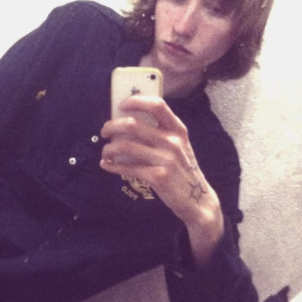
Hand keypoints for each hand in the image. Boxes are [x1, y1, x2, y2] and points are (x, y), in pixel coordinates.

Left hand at [100, 95, 223, 264]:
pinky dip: (113, 166)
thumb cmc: (182, 170)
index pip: (157, 105)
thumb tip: (127, 123)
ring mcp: (166, 160)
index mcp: (178, 130)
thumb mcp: (178, 147)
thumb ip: (160, 134)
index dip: (136, 101)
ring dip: (109, 148)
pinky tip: (106, 165)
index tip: (121, 105)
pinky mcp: (158, 177)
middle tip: (104, 131)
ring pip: (126, 146)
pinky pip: (128, 167)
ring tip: (105, 152)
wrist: (197, 200)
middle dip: (112, 126)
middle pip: (133, 125)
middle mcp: (172, 142)